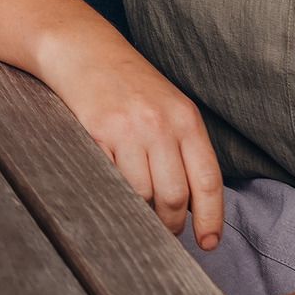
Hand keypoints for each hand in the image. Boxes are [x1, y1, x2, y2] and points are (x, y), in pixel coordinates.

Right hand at [36, 21, 225, 250]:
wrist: (83, 50)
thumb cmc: (129, 84)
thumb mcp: (169, 107)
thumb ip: (184, 148)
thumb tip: (194, 205)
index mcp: (186, 119)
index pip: (208, 181)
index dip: (211, 219)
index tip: (209, 243)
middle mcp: (161, 124)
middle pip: (175, 196)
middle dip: (171, 224)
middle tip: (165, 231)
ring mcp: (128, 129)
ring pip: (142, 195)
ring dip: (142, 214)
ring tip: (139, 213)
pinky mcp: (97, 133)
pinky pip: (111, 180)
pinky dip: (115, 195)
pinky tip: (114, 192)